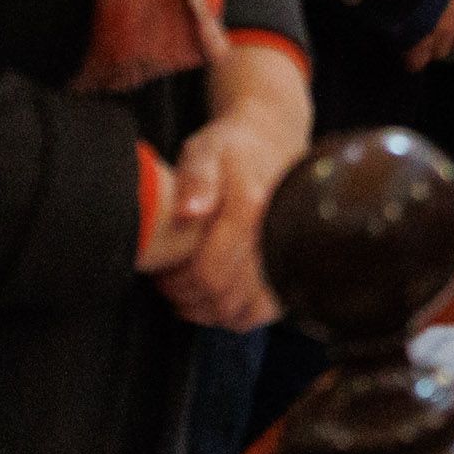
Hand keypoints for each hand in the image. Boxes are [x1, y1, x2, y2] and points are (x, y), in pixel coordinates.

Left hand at [152, 43, 309, 330]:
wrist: (273, 138)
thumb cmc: (231, 148)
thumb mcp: (205, 151)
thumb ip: (196, 179)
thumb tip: (190, 212)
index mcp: (250, 210)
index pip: (210, 274)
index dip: (178, 284)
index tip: (163, 274)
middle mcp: (273, 236)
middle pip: (226, 298)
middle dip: (190, 299)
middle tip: (173, 281)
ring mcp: (286, 254)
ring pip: (246, 312)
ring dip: (212, 311)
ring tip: (194, 290)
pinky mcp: (290, 265)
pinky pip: (265, 310)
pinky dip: (239, 314)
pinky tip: (220, 297)